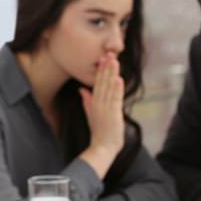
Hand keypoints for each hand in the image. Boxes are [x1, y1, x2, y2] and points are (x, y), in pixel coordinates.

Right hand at [79, 54, 124, 177]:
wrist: (103, 147)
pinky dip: (117, 89)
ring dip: (112, 74)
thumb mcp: (90, 114)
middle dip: (106, 68)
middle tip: (109, 54)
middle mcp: (98, 104)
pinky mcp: (113, 114)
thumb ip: (87, 101)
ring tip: (114, 62)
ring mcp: (106, 109)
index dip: (100, 71)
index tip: (103, 59)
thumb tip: (82, 89)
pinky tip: (118, 79)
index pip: (97, 84)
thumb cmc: (99, 132)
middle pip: (102, 83)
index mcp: (94, 103)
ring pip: (108, 88)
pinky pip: (115, 99)